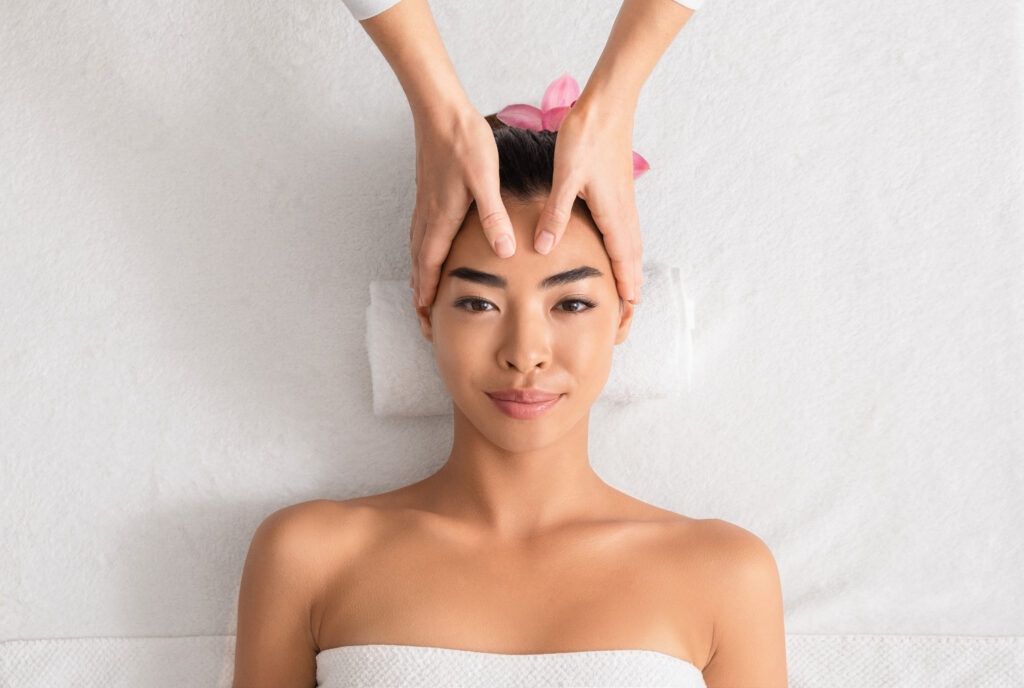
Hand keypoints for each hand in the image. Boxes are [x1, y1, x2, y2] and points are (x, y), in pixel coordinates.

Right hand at [409, 103, 514, 307]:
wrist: (440, 110)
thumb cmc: (464, 141)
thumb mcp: (485, 180)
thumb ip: (493, 217)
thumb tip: (503, 251)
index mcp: (442, 216)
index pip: (431, 263)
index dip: (428, 290)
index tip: (424, 314)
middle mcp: (429, 213)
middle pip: (419, 261)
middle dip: (419, 290)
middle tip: (419, 315)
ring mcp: (425, 202)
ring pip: (417, 246)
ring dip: (417, 271)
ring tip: (419, 290)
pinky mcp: (427, 191)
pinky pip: (419, 231)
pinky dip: (419, 250)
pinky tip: (424, 249)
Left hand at [532, 93, 643, 303]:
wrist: (606, 105)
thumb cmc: (586, 137)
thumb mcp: (566, 177)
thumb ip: (555, 214)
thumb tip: (544, 247)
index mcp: (611, 211)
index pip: (622, 257)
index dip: (625, 283)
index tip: (629, 308)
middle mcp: (623, 209)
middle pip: (632, 255)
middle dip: (632, 282)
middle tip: (632, 310)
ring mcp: (624, 199)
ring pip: (632, 242)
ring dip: (632, 266)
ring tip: (631, 287)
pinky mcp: (620, 190)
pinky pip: (628, 228)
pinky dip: (628, 247)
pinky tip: (621, 248)